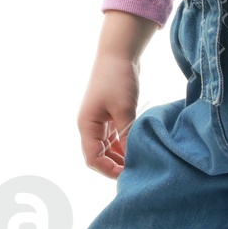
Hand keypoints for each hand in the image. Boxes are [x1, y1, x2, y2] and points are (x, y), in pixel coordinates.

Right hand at [78, 53, 138, 176]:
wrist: (118, 53)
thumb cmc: (117, 79)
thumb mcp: (124, 109)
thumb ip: (127, 135)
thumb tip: (134, 158)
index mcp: (87, 126)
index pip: (93, 159)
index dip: (109, 171)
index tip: (128, 175)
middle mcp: (90, 126)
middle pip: (99, 156)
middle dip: (116, 166)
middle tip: (137, 172)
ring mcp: (99, 121)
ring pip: (108, 148)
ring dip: (121, 156)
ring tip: (140, 162)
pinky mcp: (109, 115)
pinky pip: (114, 138)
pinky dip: (124, 145)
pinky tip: (139, 148)